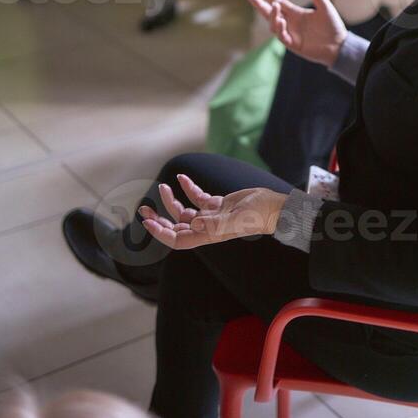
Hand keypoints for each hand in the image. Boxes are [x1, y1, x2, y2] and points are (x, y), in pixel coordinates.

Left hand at [139, 174, 286, 249]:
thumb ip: (216, 223)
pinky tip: (182, 177)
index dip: (161, 233)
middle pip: (176, 226)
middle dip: (159, 218)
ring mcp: (212, 216)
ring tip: (163, 186)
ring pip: (184, 211)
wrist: (273, 207)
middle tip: (144, 209)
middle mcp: (206, 227)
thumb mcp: (237, 218)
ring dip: (171, 200)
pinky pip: (198, 197)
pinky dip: (188, 187)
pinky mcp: (219, 204)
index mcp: (207, 234)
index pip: (177, 239)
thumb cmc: (258, 215)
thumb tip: (194, 225)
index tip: (149, 222)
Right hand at [247, 0, 346, 66]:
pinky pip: (282, 37)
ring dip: (272, 16)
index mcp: (296, 13)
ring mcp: (291, 34)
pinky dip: (280, 29)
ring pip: (274, 25)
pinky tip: (281, 21)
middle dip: (260, 5)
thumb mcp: (325, 8)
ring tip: (275, 6)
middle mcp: (291, 23)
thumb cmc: (333, 26)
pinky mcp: (293, 45)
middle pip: (271, 13)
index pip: (279, 2)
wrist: (339, 46)